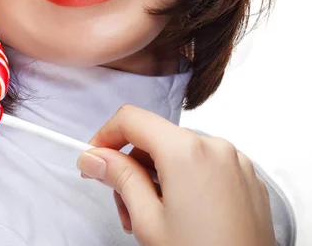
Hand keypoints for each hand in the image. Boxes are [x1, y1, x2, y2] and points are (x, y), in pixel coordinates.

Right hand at [77, 104, 275, 245]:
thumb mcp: (148, 221)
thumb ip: (119, 178)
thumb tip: (92, 156)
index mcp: (186, 150)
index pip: (132, 118)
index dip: (105, 136)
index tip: (94, 162)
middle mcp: (214, 145)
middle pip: (155, 138)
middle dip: (132, 167)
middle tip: (125, 209)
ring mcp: (236, 162)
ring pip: (179, 153)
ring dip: (157, 178)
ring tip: (153, 221)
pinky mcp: (248, 179)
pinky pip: (204, 165)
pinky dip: (185, 182)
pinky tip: (183, 218)